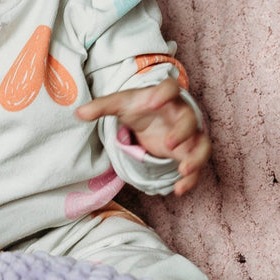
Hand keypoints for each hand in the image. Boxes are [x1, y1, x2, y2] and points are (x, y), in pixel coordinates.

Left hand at [76, 77, 210, 195]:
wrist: (153, 117)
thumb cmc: (139, 107)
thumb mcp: (120, 105)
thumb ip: (101, 107)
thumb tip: (78, 113)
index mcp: (164, 97)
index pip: (170, 88)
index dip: (163, 94)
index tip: (152, 103)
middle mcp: (181, 115)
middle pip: (190, 120)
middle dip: (182, 132)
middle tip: (167, 144)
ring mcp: (189, 135)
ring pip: (202, 144)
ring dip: (196, 157)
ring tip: (184, 170)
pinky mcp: (189, 153)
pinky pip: (197, 166)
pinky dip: (191, 179)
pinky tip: (178, 190)